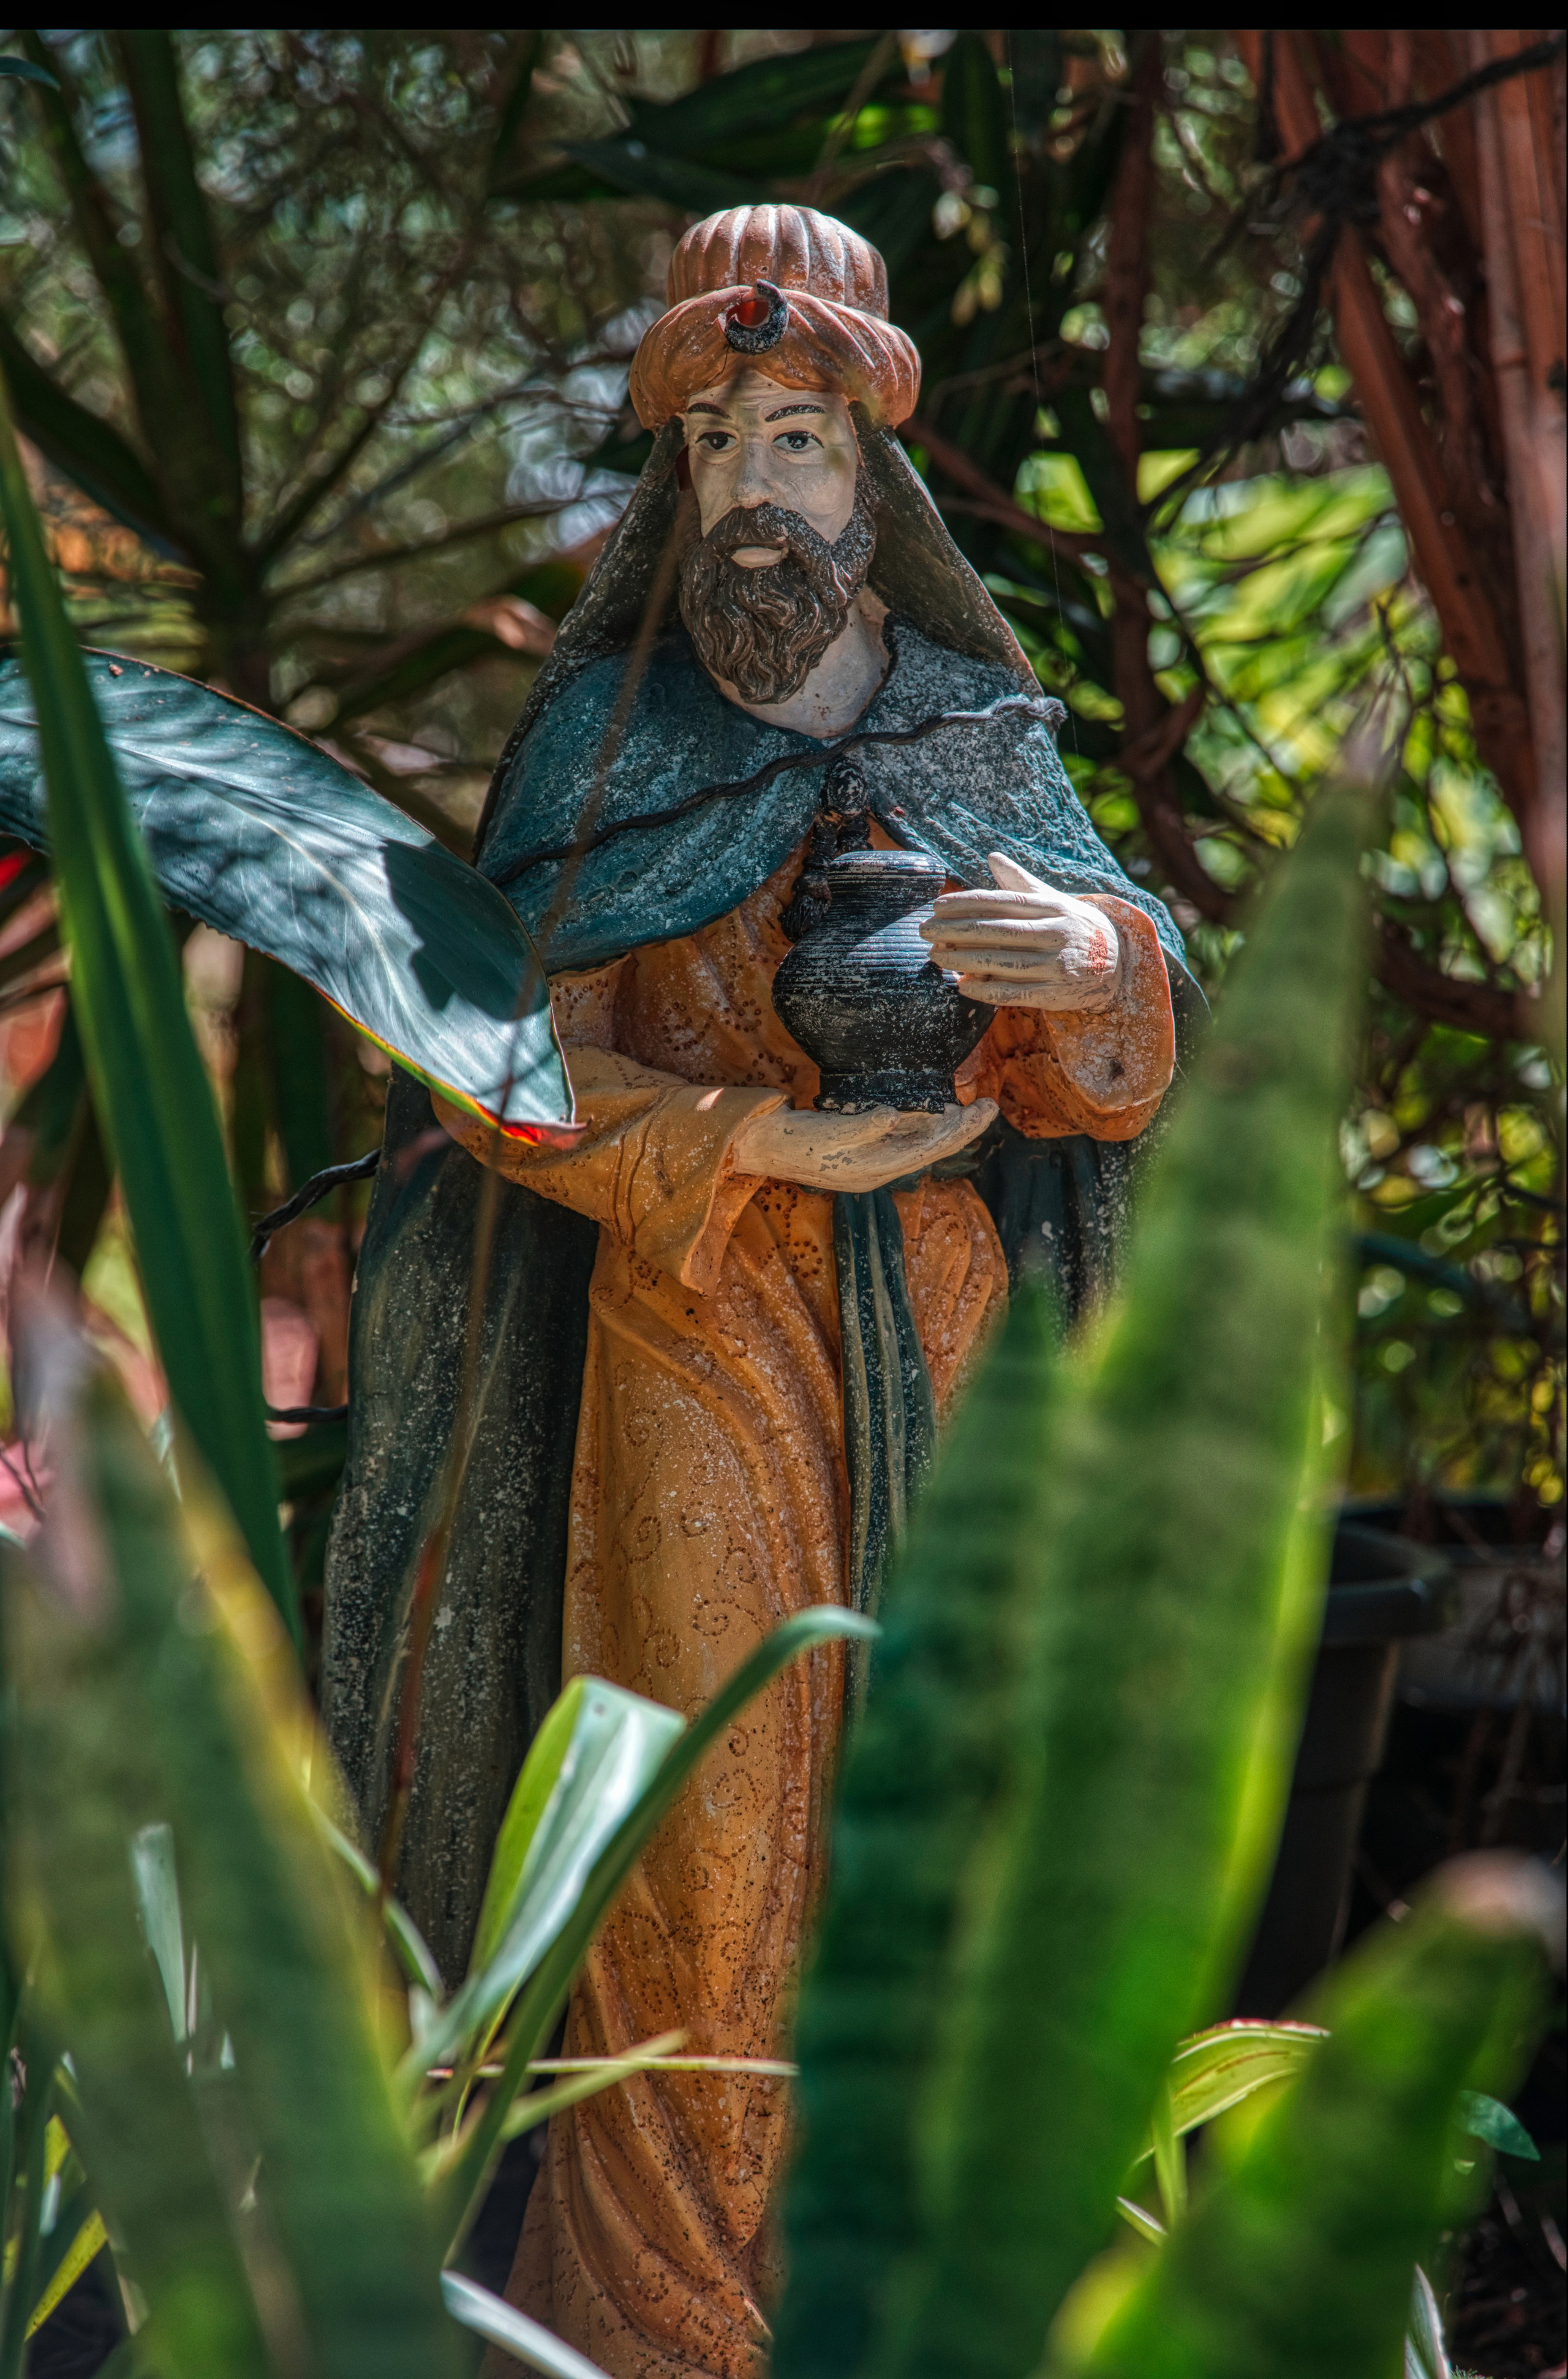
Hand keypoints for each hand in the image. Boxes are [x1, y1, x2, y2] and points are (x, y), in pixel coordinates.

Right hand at [731, 1099, 997, 1192]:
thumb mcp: (823, 1133)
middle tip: (989, 1104)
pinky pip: (899, 1139)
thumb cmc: (788, 1140)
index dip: (961, 1130)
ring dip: (944, 1127)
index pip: (929, 1149)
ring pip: (917, 1144)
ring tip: (968, 1108)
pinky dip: (918, 1125)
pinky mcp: (858, 1149)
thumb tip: (891, 1116)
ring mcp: (867, 1161)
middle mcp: (876, 1170)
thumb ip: (859, 1127)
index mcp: (873, 1170)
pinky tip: (929, 1112)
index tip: (985, 1109)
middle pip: (930, 1148)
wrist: (756, 1146)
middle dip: (962, 1128)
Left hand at [920, 852, 1119, 1012]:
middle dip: (957, 931)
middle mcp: (1055, 933)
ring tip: (935, 956)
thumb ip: (1021, 882)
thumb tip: (991, 856)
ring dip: (965, 960)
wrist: (1118, 964)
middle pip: (998, 931)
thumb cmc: (1073, 927)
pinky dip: (987, 990)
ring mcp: (1056, 965)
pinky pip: (1015, 992)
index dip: (967, 904)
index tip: (936, 906)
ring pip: (1003, 962)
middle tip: (925, 931)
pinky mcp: (1056, 993)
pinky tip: (962, 985)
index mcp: (1052, 907)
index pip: (1003, 902)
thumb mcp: (1053, 900)